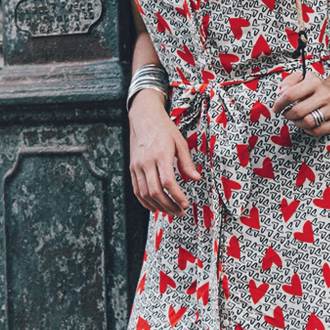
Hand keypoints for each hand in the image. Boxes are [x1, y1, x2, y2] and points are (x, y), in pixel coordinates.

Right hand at [129, 90, 199, 213]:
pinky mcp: (132, 168)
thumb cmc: (164, 128)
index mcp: (161, 155)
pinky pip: (137, 190)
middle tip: (180, 211)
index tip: (185, 204)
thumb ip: (187, 162)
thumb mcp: (180, 142)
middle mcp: (146, 162)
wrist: (144, 117)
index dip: (177, 196)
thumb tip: (196, 178)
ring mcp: (137, 166)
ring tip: (170, 211)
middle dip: (168, 206)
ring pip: (144, 194)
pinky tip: (155, 207)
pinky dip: (145, 201)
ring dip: (158, 206)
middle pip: (155, 191)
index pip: (167, 182)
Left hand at [271, 70, 329, 135]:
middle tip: (286, 113)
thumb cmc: (318, 88)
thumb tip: (282, 92)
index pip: (291, 95)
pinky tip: (307, 124)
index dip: (280, 103)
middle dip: (287, 114)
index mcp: (315, 83)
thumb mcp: (303, 77)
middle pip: (298, 111)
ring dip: (297, 122)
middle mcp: (326, 95)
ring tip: (297, 118)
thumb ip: (289, 81)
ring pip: (307, 123)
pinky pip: (316, 131)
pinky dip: (308, 129)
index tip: (276, 107)